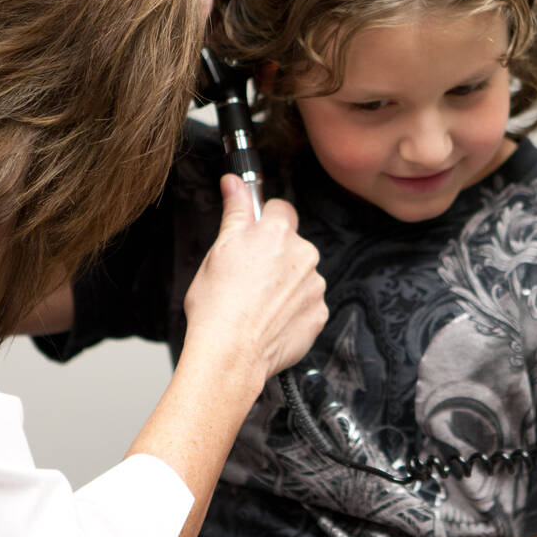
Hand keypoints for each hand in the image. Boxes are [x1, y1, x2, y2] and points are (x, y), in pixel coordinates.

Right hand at [181, 174, 326, 389]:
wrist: (230, 353)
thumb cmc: (217, 305)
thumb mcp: (219, 249)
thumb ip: (235, 211)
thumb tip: (235, 182)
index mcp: (278, 233)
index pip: (281, 210)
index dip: (265, 223)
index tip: (253, 236)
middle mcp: (304, 255)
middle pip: (292, 244)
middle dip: (275, 256)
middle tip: (247, 277)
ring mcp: (315, 286)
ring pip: (301, 275)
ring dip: (286, 284)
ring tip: (256, 304)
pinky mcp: (319, 315)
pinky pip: (307, 304)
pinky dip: (293, 310)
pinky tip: (270, 320)